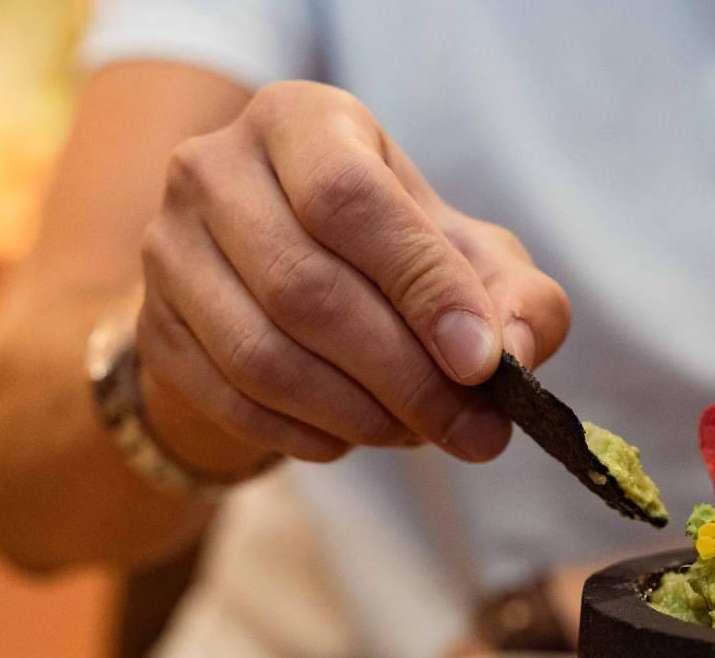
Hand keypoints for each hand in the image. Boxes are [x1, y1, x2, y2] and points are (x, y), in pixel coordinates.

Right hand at [134, 80, 569, 475]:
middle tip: (473, 431)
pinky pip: (233, 401)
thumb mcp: (477, 260)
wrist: (289, 288)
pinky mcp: (152, 325)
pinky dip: (309, 435)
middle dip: (406, 378)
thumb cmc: (403, 261)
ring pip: (265, 357)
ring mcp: (169, 248)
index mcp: (304, 122)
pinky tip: (355, 436)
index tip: (483, 365)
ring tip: (419, 432)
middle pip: (308, 291)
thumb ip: (520, 300)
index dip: (424, 290)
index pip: (353, 201)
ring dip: (360, 415)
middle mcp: (215, 168)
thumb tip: (514, 353)